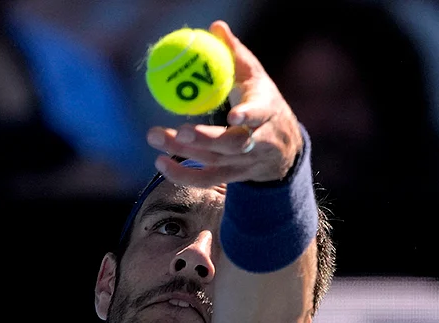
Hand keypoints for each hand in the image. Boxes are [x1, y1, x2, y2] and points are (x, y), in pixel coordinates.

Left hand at [145, 20, 302, 186]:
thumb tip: (216, 27)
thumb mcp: (255, 77)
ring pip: (216, 159)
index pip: (261, 115)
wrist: (284, 146)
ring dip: (184, 151)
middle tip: (179, 130)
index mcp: (268, 111)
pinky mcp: (233, 175)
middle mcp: (260, 140)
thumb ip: (235, 53)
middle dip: (206, 138)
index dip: (248, 116)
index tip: (232, 114)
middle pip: (235, 144)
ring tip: (155, 135)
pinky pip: (207, 179)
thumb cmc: (262, 102)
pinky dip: (183, 175)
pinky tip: (160, 163)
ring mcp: (246, 161)